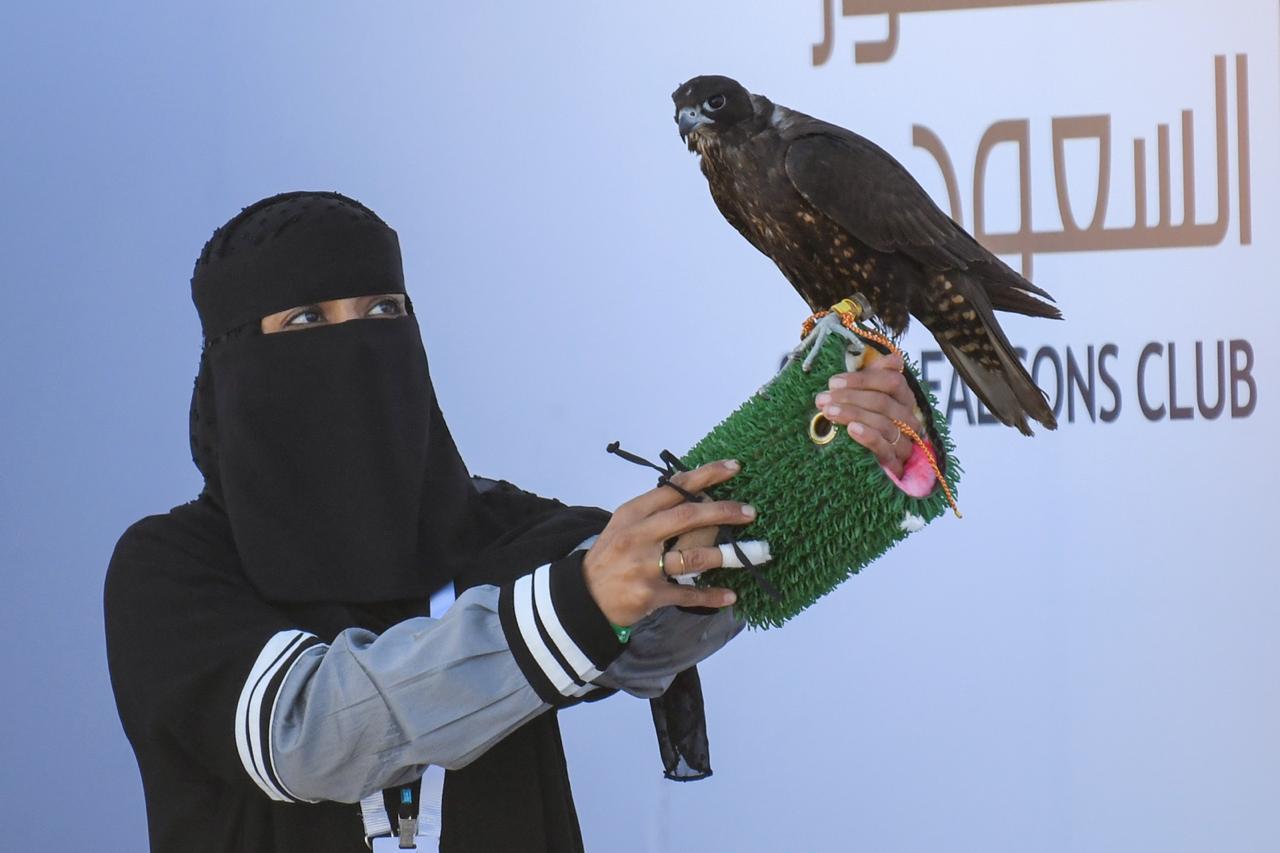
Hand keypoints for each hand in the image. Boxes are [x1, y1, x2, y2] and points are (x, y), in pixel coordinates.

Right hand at [583, 459, 753, 626]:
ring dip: (722, 556)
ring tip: (745, 555)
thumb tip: (691, 487)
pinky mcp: (650, 594)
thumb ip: (655, 508)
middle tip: (749, 511)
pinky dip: (711, 596)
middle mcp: (639, 536)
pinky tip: (730, 596)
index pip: (674, 488)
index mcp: (634, 513)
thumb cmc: (611, 555)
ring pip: (692, 557)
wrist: (585, 596)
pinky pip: (688, 594)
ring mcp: (644, 566)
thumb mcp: (625, 524)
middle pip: (688, 517)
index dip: (706, 476)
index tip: (733, 468)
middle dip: (723, 512)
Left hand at [814, 352, 923, 477]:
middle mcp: (908, 418)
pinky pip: (885, 447)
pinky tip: (851, 429)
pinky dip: (868, 436)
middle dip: (850, 397)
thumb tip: (894, 358)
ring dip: (853, 414)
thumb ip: (873, 379)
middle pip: (884, 402)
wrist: (857, 466)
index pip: (892, 381)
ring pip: (884, 423)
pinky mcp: (895, 463)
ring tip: (829, 412)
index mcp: (903, 398)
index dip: (862, 379)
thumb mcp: (862, 399)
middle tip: (823, 398)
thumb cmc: (860, 424)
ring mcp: (903, 442)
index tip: (833, 382)